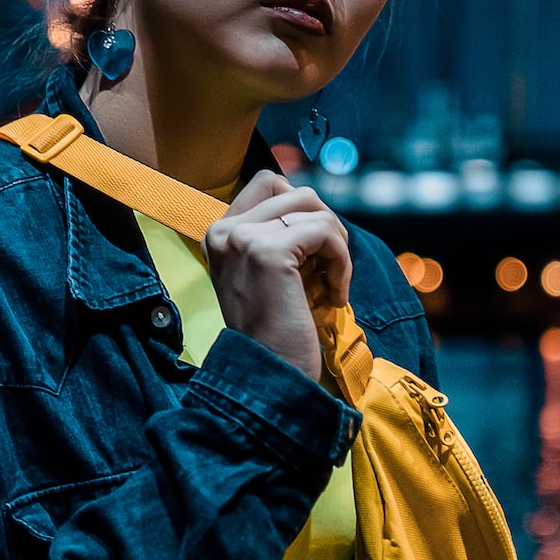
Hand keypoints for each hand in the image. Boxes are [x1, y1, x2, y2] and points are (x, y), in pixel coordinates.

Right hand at [201, 172, 351, 381]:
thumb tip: (312, 202)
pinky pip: (325, 233)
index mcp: (218, 234)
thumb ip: (275, 235)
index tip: (312, 256)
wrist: (270, 375)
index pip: (269, 184)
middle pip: (296, 191)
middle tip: (328, 267)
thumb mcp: (265, 274)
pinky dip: (341, 263)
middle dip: (324, 226)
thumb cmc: (275, 332)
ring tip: (331, 282)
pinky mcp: (268, 252)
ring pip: (313, 207)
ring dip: (335, 243)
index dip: (304, 213)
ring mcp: (242, 239)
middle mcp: (223, 231)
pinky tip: (335, 295)